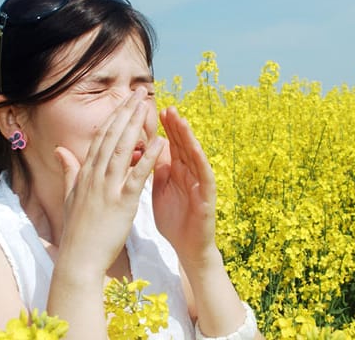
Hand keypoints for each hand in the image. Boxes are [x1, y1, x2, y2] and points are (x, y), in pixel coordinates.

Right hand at [54, 88, 163, 275]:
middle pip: (112, 137)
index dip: (114, 116)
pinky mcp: (122, 203)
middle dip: (125, 112)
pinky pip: (136, 176)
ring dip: (135, 126)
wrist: (79, 258)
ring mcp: (107, 188)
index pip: (101, 138)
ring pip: (122, 150)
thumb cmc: (77, 229)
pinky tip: (159, 142)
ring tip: (147, 106)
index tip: (124, 100)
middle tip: (138, 92)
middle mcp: (95, 176)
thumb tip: (61, 150)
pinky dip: (148, 158)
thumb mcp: (71, 196)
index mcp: (86, 173)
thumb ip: (69, 170)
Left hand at [152, 106, 217, 264]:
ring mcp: (199, 183)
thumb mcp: (160, 190)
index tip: (153, 111)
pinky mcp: (207, 196)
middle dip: (175, 126)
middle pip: (182, 145)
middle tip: (167, 107)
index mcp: (176, 171)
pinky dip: (200, 161)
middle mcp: (189, 173)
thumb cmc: (174, 219)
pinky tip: (194, 148)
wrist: (186, 247)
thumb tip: (147, 149)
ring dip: (188, 137)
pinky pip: (204, 176)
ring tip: (181, 120)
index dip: (163, 128)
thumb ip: (157, 170)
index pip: (170, 144)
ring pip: (194, 155)